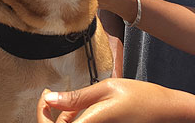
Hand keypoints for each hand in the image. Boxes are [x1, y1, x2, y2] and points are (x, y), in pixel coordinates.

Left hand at [37, 79, 179, 122]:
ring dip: (63, 116)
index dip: (43, 112)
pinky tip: (77, 105)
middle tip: (51, 95)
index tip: (46, 94)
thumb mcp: (105, 89)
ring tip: (67, 97)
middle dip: (51, 114)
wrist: (163, 110)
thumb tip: (51, 98)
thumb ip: (76, 97)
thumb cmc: (139, 97)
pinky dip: (75, 118)